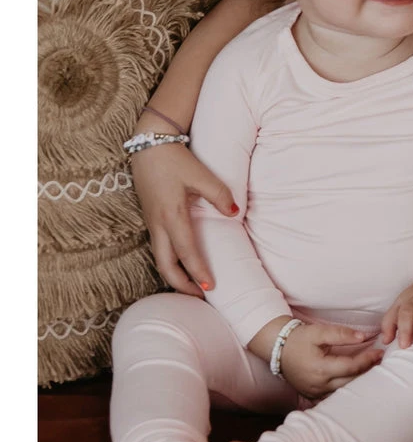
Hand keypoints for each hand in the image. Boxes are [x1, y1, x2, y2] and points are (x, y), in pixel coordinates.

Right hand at [130, 137, 237, 296]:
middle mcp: (158, 224)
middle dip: (181, 284)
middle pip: (165, 265)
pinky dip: (169, 261)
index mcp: (171, 216)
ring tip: (192, 286)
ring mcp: (151, 222)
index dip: (197, 273)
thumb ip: (219, 195)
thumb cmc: (175, 159)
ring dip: (174, 274)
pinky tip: (181, 263)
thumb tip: (234, 214)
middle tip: (200, 297)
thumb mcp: (200, 175)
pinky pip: (159, 247)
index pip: (186, 253)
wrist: (148, 144)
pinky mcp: (151, 217)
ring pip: (160, 257)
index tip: (210, 288)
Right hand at [277, 322, 383, 399]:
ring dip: (359, 381)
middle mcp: (319, 385)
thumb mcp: (318, 332)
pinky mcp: (313, 395)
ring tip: (373, 370)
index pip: (351, 367)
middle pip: (350, 381)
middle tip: (381, 361)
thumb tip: (362, 337)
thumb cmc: (299, 339)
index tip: (379, 352)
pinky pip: (335, 395)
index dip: (367, 360)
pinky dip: (347, 387)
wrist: (278, 349)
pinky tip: (357, 380)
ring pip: (344, 390)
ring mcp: (315, 392)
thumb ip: (341, 334)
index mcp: (320, 369)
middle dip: (367, 371)